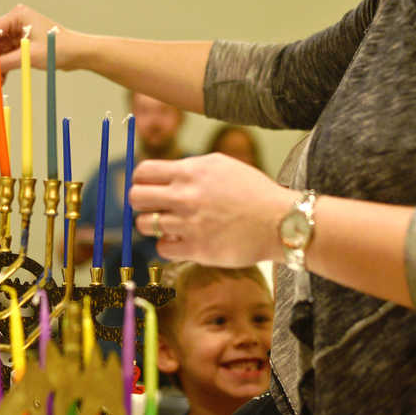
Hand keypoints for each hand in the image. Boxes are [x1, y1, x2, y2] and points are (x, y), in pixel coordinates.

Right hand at [0, 4, 73, 83]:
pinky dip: (5, 65)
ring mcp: (21, 31)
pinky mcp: (25, 42)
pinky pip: (9, 54)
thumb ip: (4, 63)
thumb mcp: (29, 57)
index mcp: (18, 16)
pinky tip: (1, 79)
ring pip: (1, 50)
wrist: (79, 53)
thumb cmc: (59, 49)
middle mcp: (18, 21)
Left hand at [130, 153, 295, 266]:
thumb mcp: (220, 165)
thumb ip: (189, 167)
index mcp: (190, 171)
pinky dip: (169, 246)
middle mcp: (185, 196)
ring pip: (144, 225)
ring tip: (171, 225)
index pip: (142, 172)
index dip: (141, 180)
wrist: (280, 221)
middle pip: (135, 197)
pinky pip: (161, 248)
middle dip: (141, 203)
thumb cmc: (253, 192)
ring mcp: (189, 223)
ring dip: (153, 226)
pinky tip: (184, 240)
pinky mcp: (196, 249)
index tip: (150, 187)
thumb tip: (161, 174)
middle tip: (155, 208)